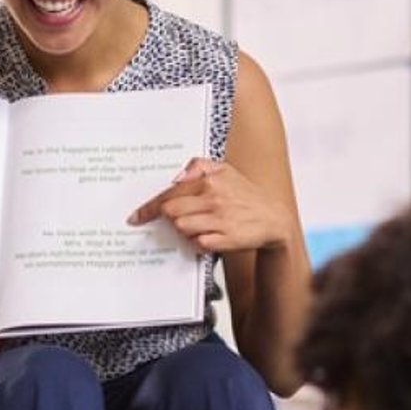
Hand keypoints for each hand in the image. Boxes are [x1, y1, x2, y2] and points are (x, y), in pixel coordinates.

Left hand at [127, 157, 294, 253]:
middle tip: (176, 219)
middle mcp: (214, 199)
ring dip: (184, 229)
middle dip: (169, 218)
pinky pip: (198, 243)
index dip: (149, 207)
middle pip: (172, 212)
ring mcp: (220, 220)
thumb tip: (176, 176)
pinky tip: (209, 236)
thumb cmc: (245, 194)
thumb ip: (198, 166)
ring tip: (199, 225)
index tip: (136, 217)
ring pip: (182, 228)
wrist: (274, 219)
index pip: (170, 194)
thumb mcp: (225, 170)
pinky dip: (199, 242)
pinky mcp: (226, 239)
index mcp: (210, 181)